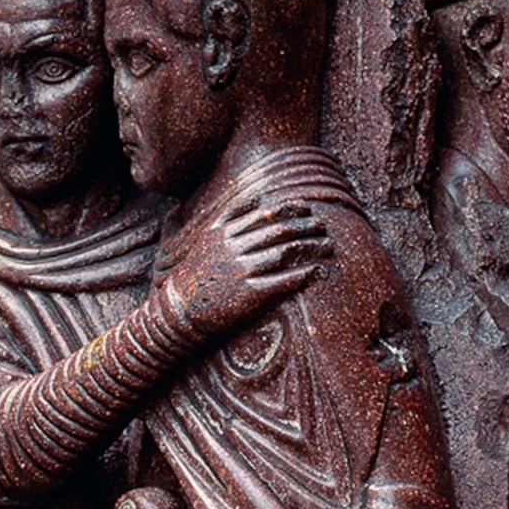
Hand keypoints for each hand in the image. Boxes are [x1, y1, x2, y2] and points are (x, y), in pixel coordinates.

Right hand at [156, 197, 330, 344]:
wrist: (180, 309)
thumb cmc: (197, 273)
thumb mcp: (208, 237)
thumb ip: (231, 217)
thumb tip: (258, 200)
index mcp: (225, 231)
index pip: (264, 213)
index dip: (289, 208)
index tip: (306, 206)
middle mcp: (234, 248)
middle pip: (278, 230)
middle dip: (304, 225)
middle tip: (323, 224)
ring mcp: (242, 270)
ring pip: (283, 252)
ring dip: (309, 246)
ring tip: (327, 245)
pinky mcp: (248, 294)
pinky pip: (281, 281)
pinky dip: (301, 274)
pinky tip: (316, 270)